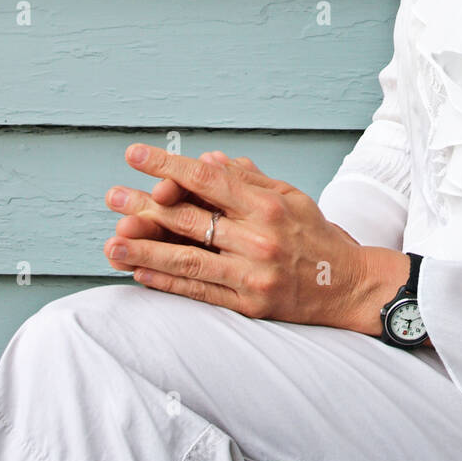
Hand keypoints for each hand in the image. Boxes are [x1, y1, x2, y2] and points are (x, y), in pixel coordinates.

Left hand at [103, 143, 383, 328]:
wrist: (350, 286)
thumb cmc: (317, 236)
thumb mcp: (290, 196)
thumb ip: (248, 179)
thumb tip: (208, 160)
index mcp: (268, 205)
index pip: (208, 179)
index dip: (168, 166)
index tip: (136, 156)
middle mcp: (259, 238)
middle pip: (190, 219)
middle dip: (145, 206)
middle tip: (112, 197)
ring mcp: (252, 274)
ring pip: (187, 259)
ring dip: (144, 249)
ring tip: (112, 242)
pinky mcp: (249, 304)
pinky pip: (199, 291)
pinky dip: (166, 282)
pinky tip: (139, 272)